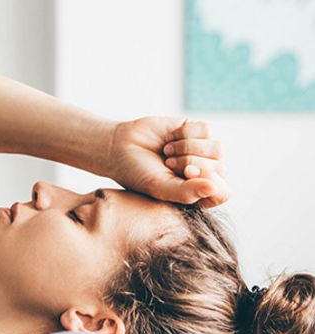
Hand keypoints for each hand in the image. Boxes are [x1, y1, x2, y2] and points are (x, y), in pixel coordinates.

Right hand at [104, 117, 229, 207]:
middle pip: (220, 168)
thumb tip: (214, 188)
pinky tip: (170, 139)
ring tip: (167, 152)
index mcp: (197, 194)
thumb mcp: (160, 188)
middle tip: (168, 164)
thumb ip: (187, 193)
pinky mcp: (196, 131)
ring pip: (217, 148)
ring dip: (187, 148)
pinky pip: (206, 130)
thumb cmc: (138, 174)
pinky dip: (185, 133)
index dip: (207, 181)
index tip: (185, 174)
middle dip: (191, 163)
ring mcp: (202, 152)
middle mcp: (203, 174)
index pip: (222, 192)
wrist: (120, 147)